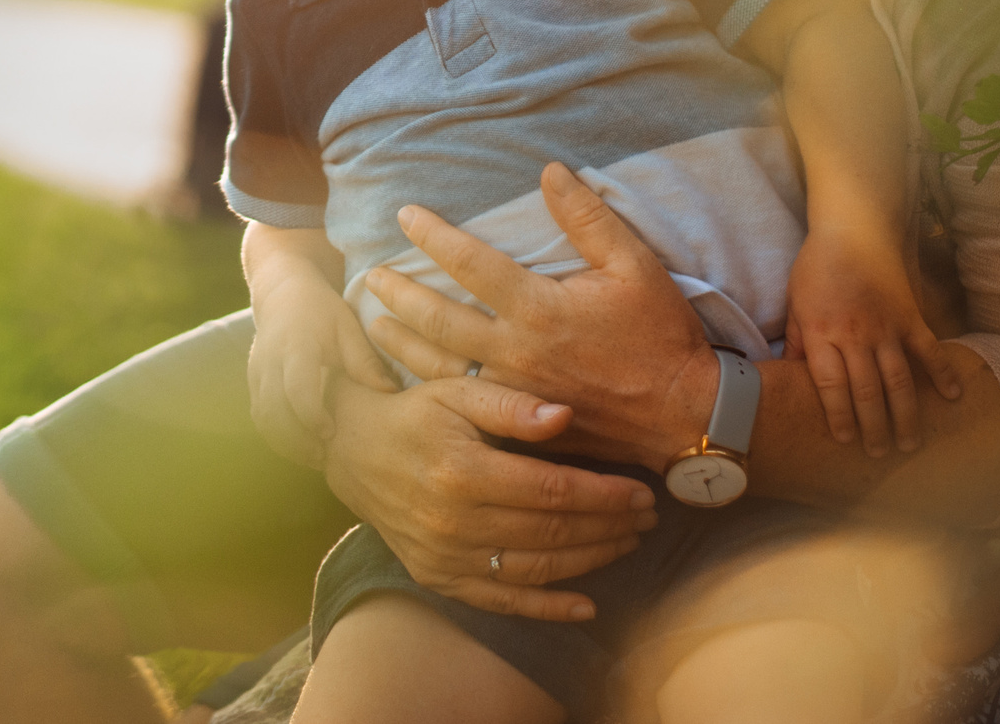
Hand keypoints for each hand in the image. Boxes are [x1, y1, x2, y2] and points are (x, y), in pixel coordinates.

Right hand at [246, 263, 396, 467]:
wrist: (283, 294)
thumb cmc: (322, 311)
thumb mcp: (347, 328)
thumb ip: (365, 362)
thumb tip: (390, 394)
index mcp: (296, 345)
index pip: (296, 388)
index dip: (311, 416)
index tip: (330, 432)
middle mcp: (269, 360)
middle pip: (273, 411)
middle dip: (296, 439)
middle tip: (325, 457)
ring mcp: (256, 372)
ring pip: (262, 418)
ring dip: (285, 442)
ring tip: (315, 456)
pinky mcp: (252, 382)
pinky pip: (259, 417)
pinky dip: (277, 436)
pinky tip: (302, 445)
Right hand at [320, 374, 656, 622]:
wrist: (352, 452)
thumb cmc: (414, 414)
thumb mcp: (456, 392)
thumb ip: (511, 405)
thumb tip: (565, 416)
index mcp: (464, 470)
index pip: (552, 490)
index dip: (603, 495)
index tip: (641, 492)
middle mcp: (455, 521)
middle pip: (552, 532)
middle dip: (609, 527)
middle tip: (647, 518)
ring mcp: (446, 556)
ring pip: (536, 569)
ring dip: (591, 561)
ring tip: (627, 543)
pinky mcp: (439, 578)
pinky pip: (502, 601)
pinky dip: (548, 608)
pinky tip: (587, 606)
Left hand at [362, 163, 721, 471]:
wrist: (684, 416)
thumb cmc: (661, 337)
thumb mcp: (636, 266)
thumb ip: (589, 218)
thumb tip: (551, 170)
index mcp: (538, 309)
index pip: (469, 263)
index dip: (433, 236)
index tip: (405, 215)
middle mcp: (515, 351)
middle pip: (438, 319)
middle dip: (399, 294)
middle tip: (370, 275)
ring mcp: (513, 391)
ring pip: (439, 366)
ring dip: (402, 342)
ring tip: (374, 323)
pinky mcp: (520, 422)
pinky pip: (462, 401)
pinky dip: (429, 385)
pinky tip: (411, 377)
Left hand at [787, 221, 962, 457]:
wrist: (852, 230)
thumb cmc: (816, 267)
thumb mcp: (795, 303)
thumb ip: (796, 341)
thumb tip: (788, 375)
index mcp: (821, 334)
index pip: (831, 386)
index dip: (839, 416)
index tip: (846, 441)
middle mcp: (854, 336)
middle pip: (866, 392)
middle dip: (873, 427)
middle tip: (879, 454)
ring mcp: (885, 327)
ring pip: (898, 380)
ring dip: (905, 415)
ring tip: (909, 443)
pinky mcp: (910, 316)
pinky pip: (929, 350)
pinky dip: (942, 373)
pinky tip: (952, 397)